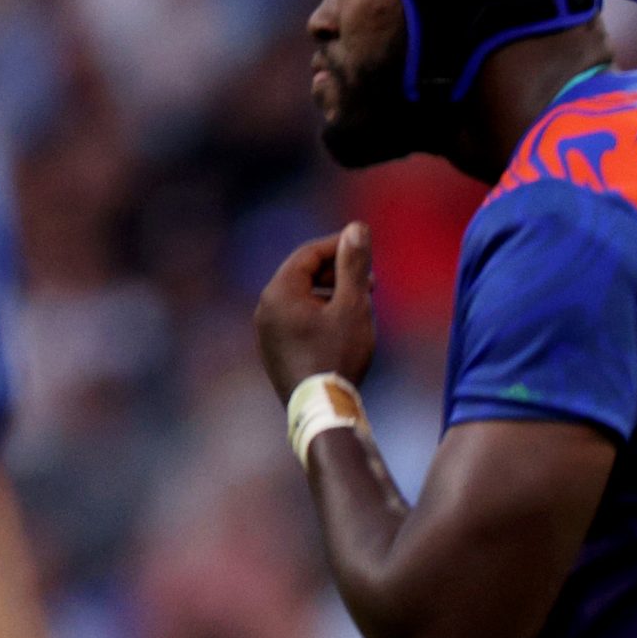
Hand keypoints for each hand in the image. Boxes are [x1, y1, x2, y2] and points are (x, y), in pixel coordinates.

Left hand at [256, 222, 374, 400]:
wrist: (323, 410)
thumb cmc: (339, 355)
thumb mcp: (353, 305)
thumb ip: (354, 264)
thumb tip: (356, 228)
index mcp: (279, 292)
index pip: (308, 255)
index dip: (338, 247)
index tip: (366, 249)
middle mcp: (265, 308)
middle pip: (302, 275)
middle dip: (337, 273)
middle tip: (371, 282)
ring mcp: (266, 332)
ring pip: (301, 299)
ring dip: (330, 295)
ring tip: (361, 305)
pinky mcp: (274, 351)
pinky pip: (297, 320)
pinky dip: (320, 314)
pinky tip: (343, 328)